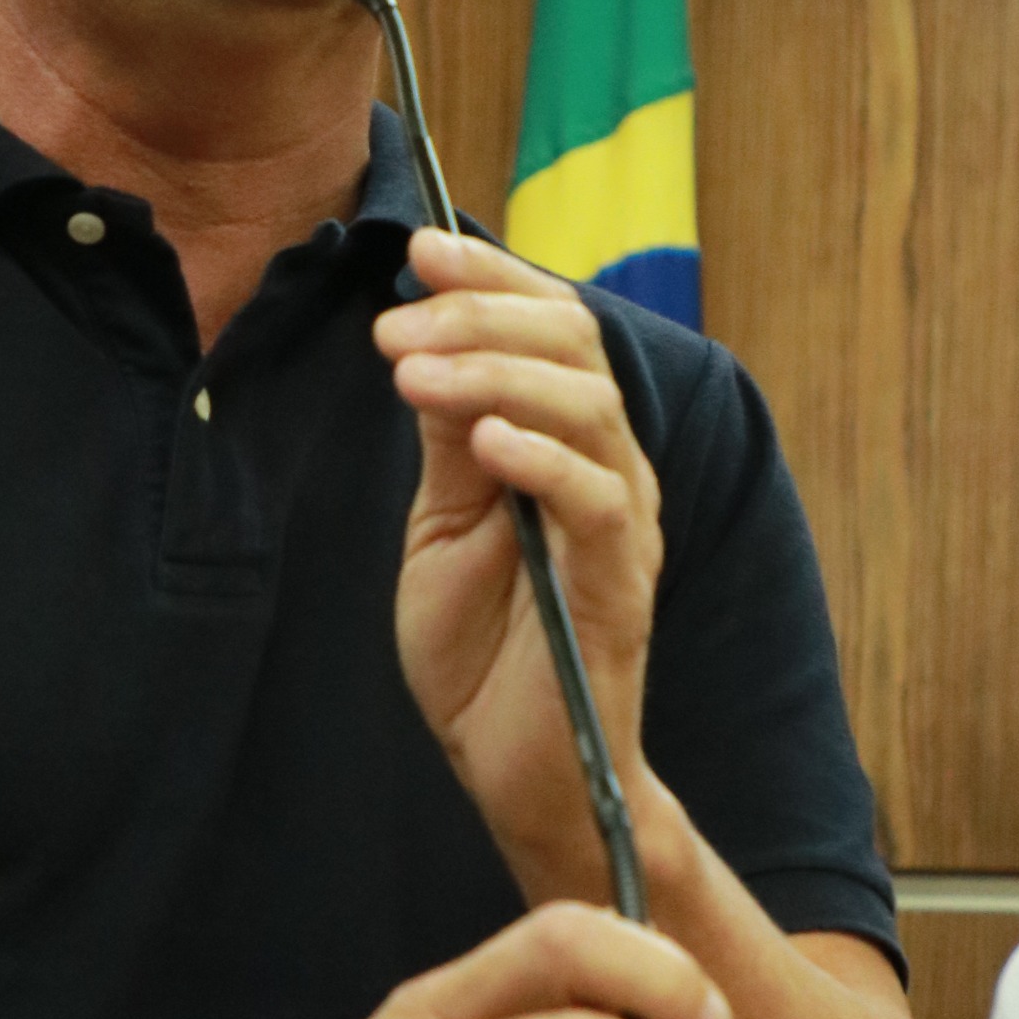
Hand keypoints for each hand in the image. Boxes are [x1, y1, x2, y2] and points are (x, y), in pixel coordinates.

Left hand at [377, 228, 662, 901]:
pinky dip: (542, 459)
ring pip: (588, 409)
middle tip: (397, 319)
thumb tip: (425, 341)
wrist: (517, 772)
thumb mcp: (443, 525)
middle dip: (482, 316)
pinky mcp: (617, 589)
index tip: (417, 246)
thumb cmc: (484, 652)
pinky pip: (597, 503)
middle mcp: (608, 471)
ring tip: (412, 369)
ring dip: (495, 375)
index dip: (490, 281)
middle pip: (574, 350)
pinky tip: (483, 441)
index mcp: (566, 445)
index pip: (551, 329)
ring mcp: (620, 528)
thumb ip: (448, 441)